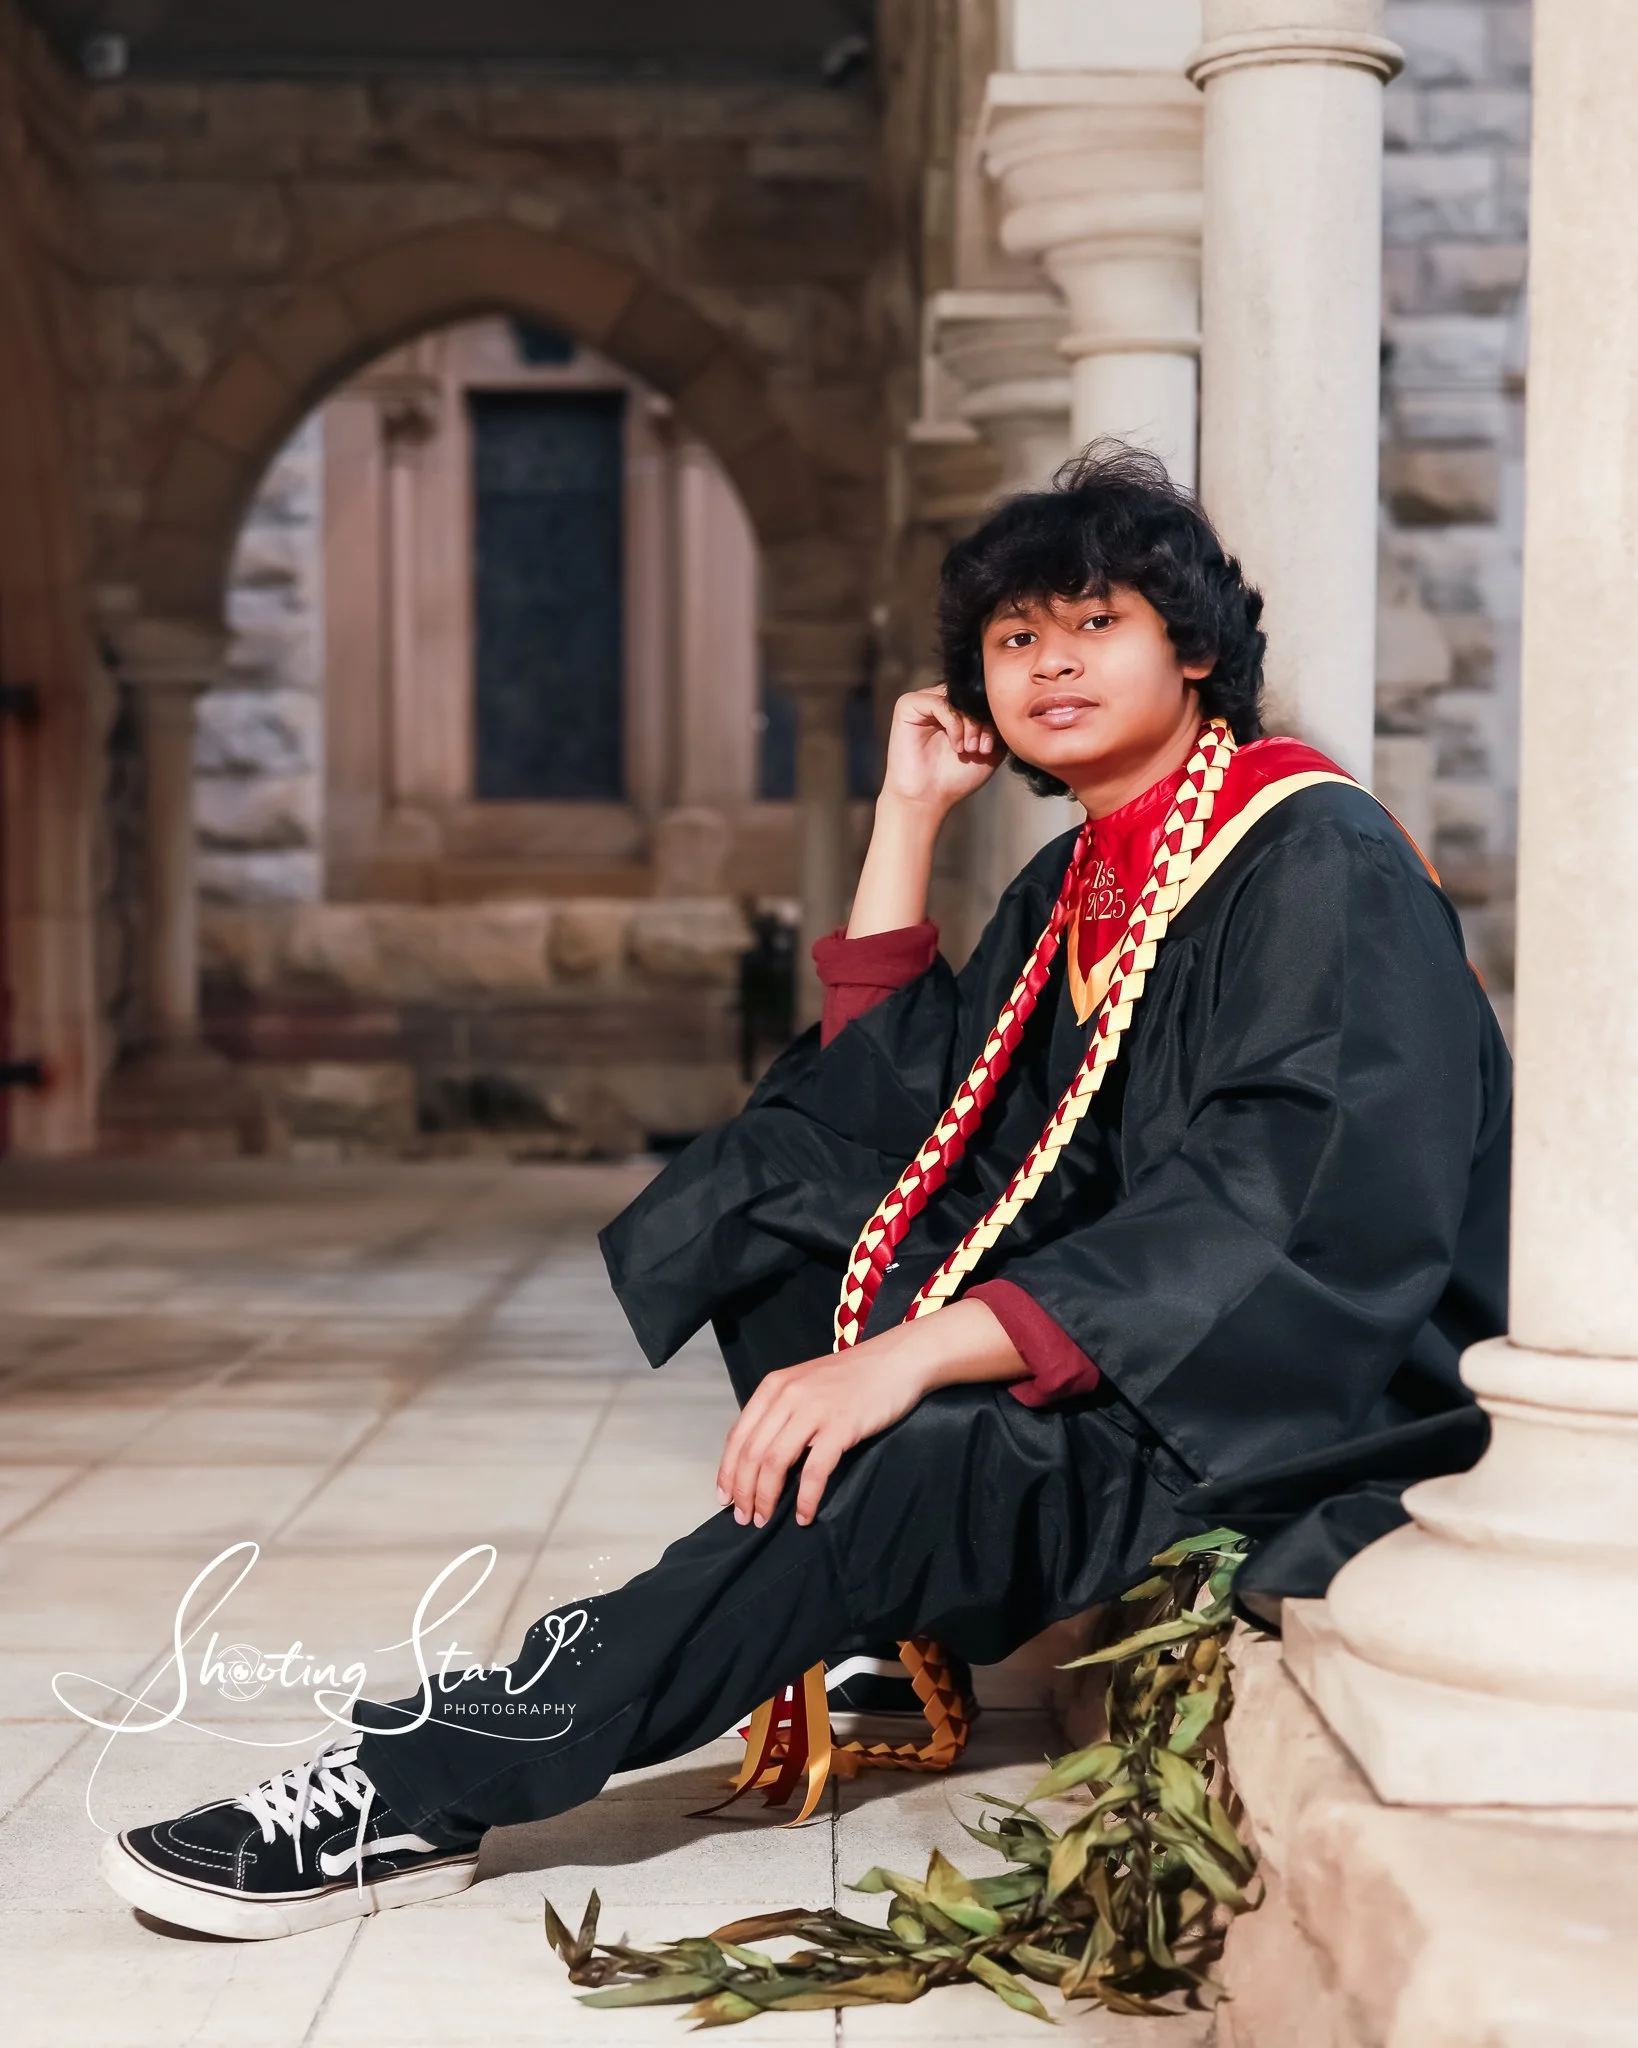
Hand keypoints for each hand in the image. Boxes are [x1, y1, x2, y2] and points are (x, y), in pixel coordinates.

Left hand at [714, 1346, 930, 1529]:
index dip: (727, 1472)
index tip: (725, 1498)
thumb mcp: (805, 1385)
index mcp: (774, 1386)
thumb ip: (781, 1412)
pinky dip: (805, 1498)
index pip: (738, 1436)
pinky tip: (804, 1515)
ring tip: (764, 1520)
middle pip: (752, 1453)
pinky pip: (814, 1470)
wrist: (895, 1361)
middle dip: (743, 1491)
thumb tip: (759, 1456)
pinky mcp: (840, 1426)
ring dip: (766, 1497)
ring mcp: (813, 1410)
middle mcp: (787, 1396)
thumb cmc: (852, 1378)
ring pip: (774, 1462)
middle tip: (744, 1517)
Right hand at [880, 685, 998, 815]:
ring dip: (971, 725)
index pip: (981, 696)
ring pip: (957, 698)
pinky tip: (956, 746)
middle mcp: (939, 700)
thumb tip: (1007, 705)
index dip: (992, 717)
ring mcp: (923, 701)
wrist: (928, 798)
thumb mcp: (991, 748)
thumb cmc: (956, 776)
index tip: (993, 746)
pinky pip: (940, 703)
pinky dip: (955, 725)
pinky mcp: (908, 705)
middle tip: (982, 748)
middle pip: (970, 696)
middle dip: (982, 721)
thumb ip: (999, 725)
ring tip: (971, 749)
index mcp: (957, 708)